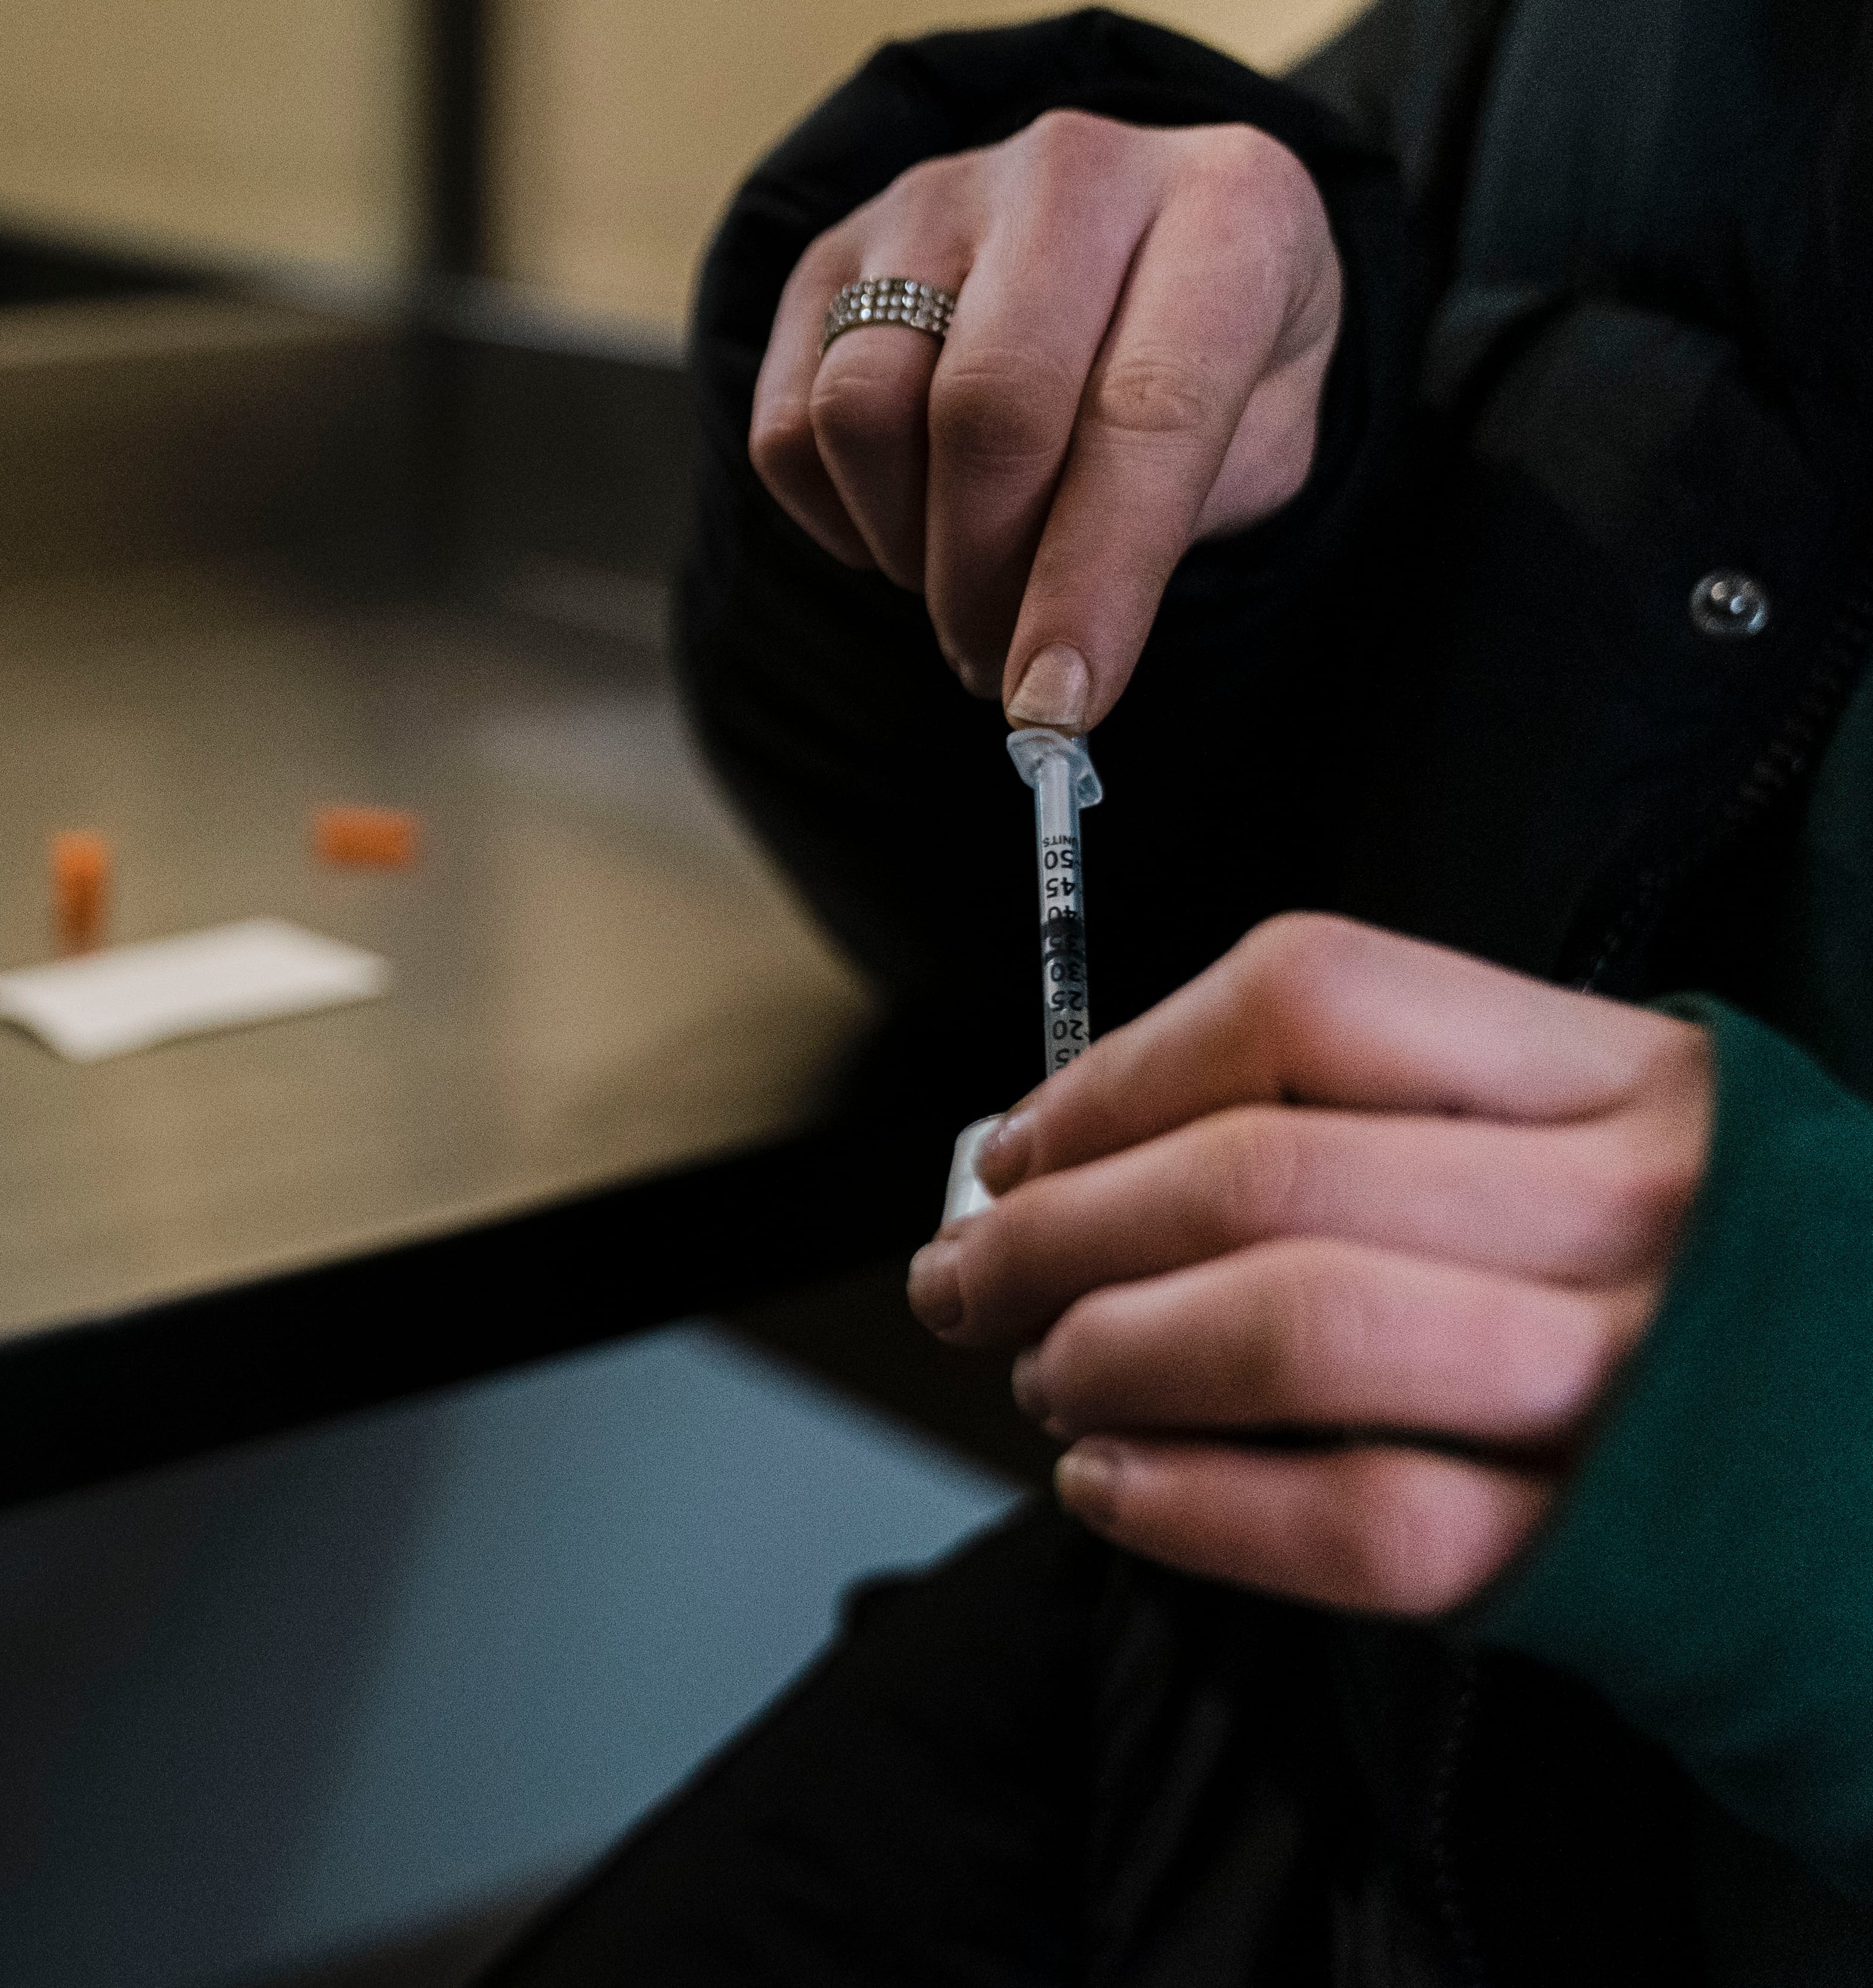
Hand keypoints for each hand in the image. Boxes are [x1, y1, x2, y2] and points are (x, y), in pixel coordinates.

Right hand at [749, 111, 1341, 730]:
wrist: (1140, 248)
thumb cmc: (1213, 360)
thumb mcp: (1261, 440)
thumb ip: (1173, 535)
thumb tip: (1051, 682)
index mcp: (1227, 204)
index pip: (1147, 408)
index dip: (1094, 577)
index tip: (1056, 707)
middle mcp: (1073, 170)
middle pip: (987, 409)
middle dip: (986, 580)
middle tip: (1003, 667)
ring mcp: (935, 200)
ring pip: (864, 414)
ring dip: (907, 548)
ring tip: (964, 574)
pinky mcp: (831, 254)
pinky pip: (789, 428)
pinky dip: (840, 517)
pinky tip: (908, 516)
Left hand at [905, 915, 1713, 1615]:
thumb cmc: (1712, 1299)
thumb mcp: (1604, 1146)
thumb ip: (1396, 1121)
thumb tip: (1085, 1148)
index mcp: (1622, 1074)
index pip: (1312, 999)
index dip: (1117, 1073)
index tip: (1017, 1144)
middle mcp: (1636, 1208)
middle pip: (1263, 1175)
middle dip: (1058, 1229)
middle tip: (966, 1275)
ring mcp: (1628, 1383)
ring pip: (1296, 1334)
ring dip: (1112, 1353)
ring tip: (1044, 1374)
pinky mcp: (1607, 1552)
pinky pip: (1362, 1523)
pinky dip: (1195, 1507)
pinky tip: (1111, 1488)